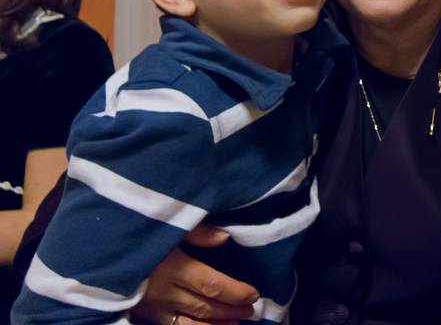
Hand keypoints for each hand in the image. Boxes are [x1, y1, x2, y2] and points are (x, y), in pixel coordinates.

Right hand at [132, 225, 258, 324]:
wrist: (90, 252)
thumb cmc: (133, 231)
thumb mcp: (165, 223)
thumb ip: (196, 231)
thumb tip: (225, 237)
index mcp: (175, 266)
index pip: (213, 285)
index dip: (236, 292)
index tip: (254, 294)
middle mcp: (166, 292)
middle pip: (206, 307)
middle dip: (232, 310)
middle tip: (253, 312)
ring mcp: (152, 308)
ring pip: (190, 324)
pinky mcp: (139, 315)